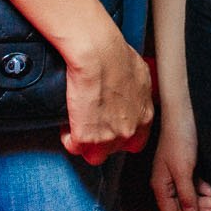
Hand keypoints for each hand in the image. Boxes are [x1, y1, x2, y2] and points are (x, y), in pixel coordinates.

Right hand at [58, 31, 153, 164]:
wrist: (98, 54)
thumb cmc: (116, 55)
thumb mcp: (139, 73)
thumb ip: (138, 91)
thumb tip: (131, 89)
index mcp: (143, 116)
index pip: (136, 142)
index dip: (121, 136)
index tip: (112, 128)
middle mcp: (128, 131)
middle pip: (114, 150)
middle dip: (102, 139)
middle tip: (92, 123)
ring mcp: (107, 138)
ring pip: (94, 156)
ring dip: (85, 144)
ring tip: (78, 126)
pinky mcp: (85, 138)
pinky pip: (73, 146)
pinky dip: (68, 137)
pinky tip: (67, 124)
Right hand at [150, 105, 210, 210]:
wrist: (184, 113)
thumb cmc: (179, 139)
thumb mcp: (183, 169)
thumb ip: (186, 194)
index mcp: (161, 186)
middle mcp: (167, 183)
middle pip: (182, 208)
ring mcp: (176, 175)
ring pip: (190, 198)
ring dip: (203, 203)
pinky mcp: (186, 167)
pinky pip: (194, 186)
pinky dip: (204, 191)